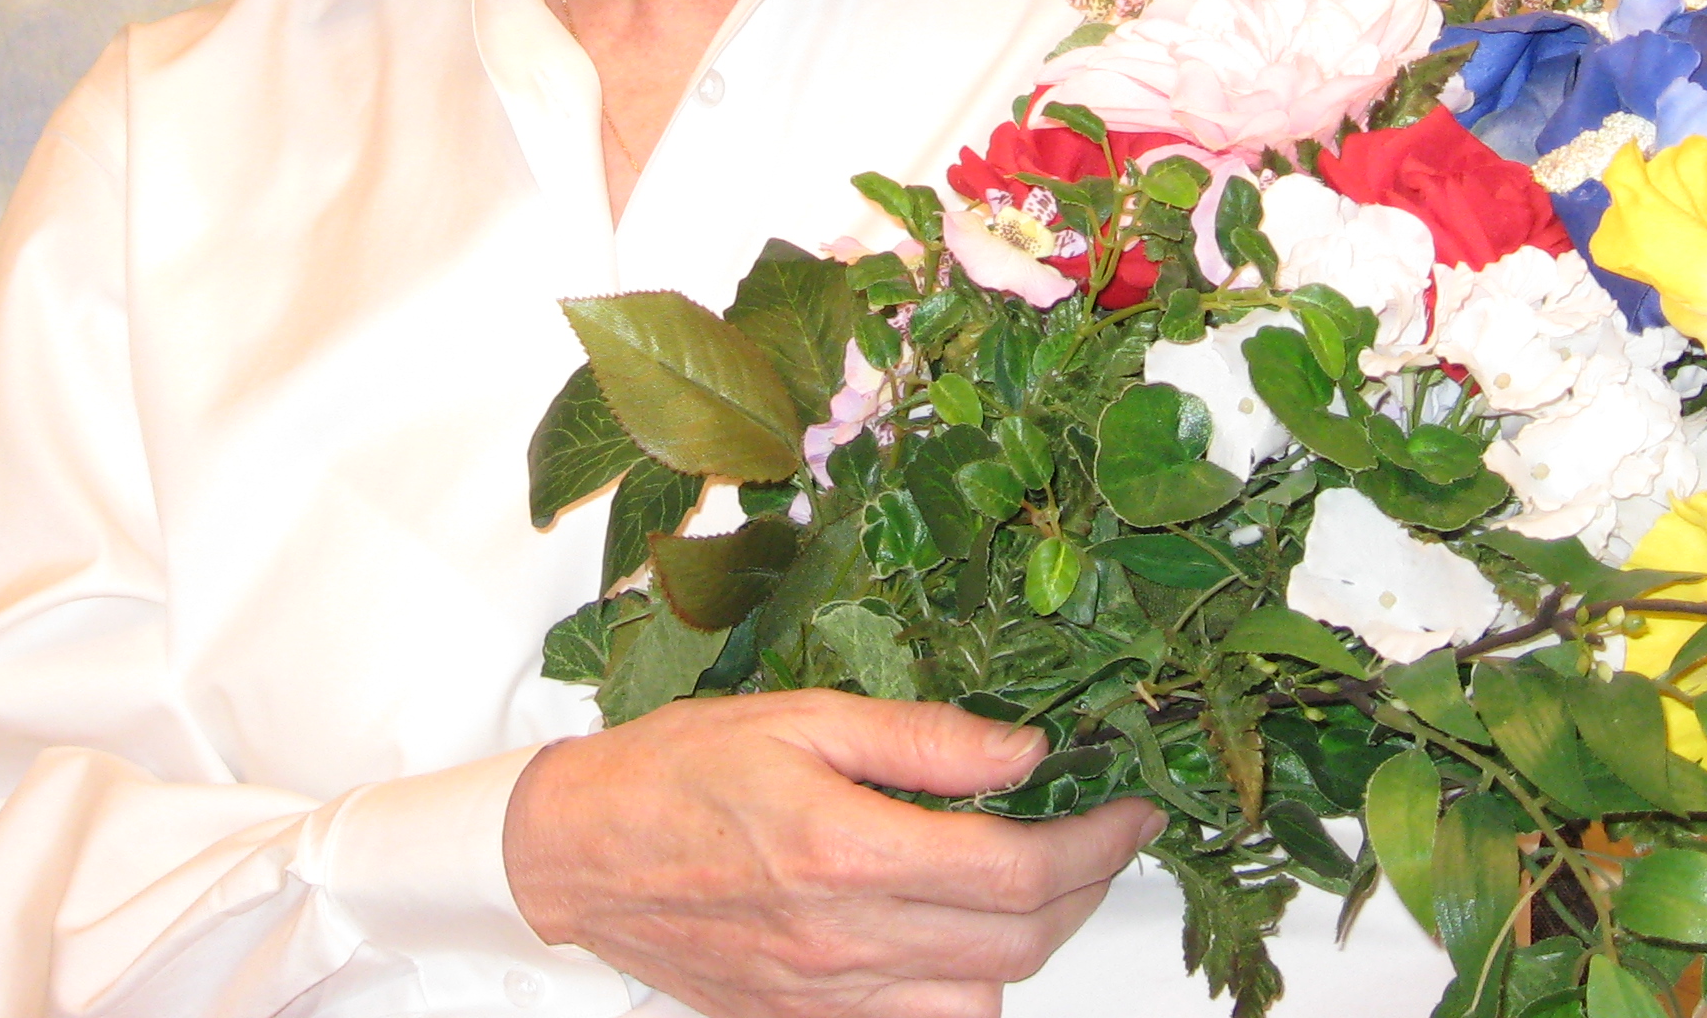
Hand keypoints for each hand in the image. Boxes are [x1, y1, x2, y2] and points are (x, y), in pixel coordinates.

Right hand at [503, 690, 1160, 1017]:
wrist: (576, 852)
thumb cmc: (677, 770)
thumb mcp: (802, 717)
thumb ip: (922, 739)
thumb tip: (1024, 750)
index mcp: (847, 849)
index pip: (1017, 868)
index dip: (1095, 840)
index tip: (1130, 804)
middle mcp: (846, 939)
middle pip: (1019, 943)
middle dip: (1085, 888)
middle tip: (1102, 835)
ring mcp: (827, 997)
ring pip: (981, 1004)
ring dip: (1030, 946)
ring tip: (1033, 880)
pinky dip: (964, 993)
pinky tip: (963, 937)